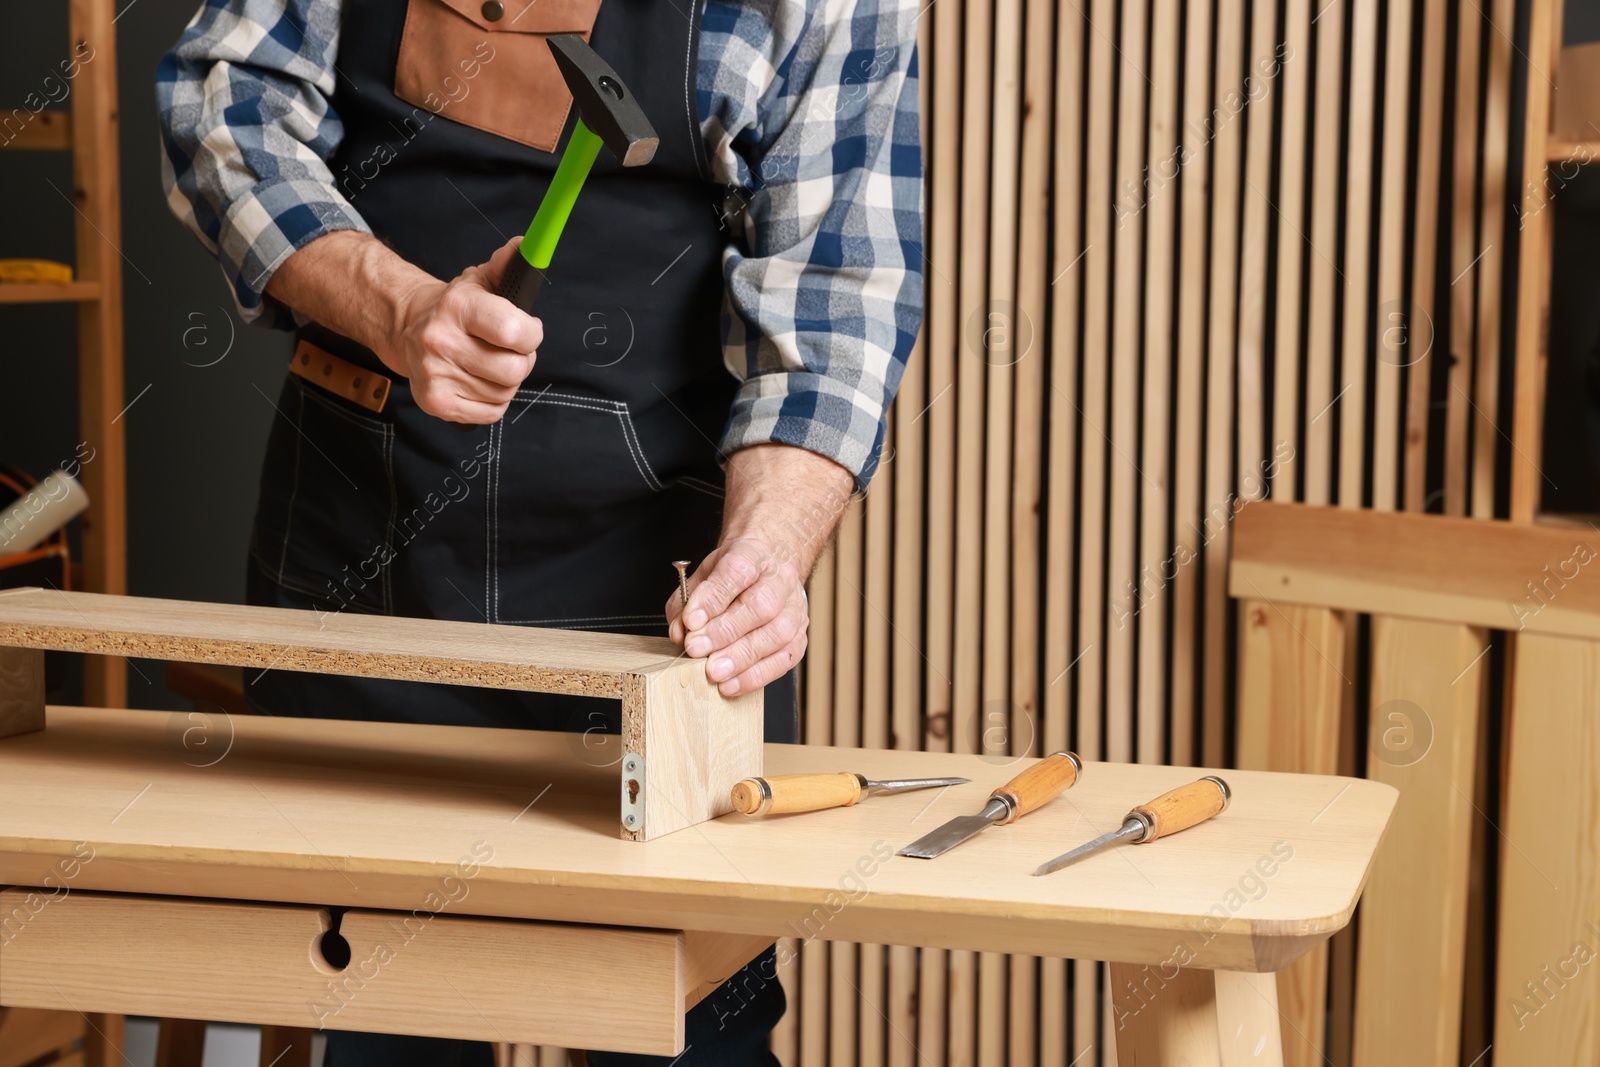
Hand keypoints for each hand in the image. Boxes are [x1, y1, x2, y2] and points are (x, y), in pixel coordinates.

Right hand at [386, 236, 541, 422]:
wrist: (408, 328)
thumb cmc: (456, 307)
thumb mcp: (480, 279)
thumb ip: (507, 264)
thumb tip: (526, 246)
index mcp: (457, 307)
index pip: (516, 332)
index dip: (532, 334)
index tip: (527, 329)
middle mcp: (440, 341)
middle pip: (514, 370)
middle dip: (521, 360)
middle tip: (509, 350)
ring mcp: (435, 375)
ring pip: (504, 393)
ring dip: (506, 381)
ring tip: (489, 363)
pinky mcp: (435, 402)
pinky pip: (490, 413)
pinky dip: (492, 401)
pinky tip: (479, 381)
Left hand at [667, 538, 808, 696]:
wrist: (766, 570)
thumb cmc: (732, 576)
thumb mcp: (702, 576)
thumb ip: (686, 602)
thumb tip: (680, 632)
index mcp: (753, 555)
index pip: (737, 572)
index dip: (713, 598)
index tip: (691, 620)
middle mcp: (780, 580)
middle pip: (761, 606)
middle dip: (725, 632)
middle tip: (697, 649)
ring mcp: (795, 609)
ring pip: (777, 635)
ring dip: (741, 657)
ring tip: (714, 672)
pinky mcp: (799, 637)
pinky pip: (784, 659)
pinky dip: (756, 676)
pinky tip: (732, 684)